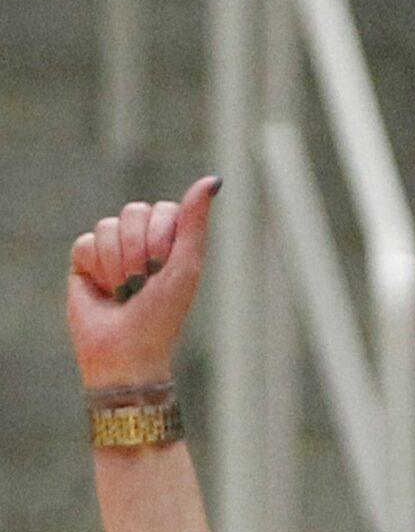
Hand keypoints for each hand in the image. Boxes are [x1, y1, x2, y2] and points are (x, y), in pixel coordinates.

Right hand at [67, 175, 221, 391]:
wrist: (127, 352)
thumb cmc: (162, 316)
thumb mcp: (186, 266)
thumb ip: (194, 222)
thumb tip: (213, 180)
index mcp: (169, 241)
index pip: (162, 209)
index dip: (161, 238)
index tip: (163, 270)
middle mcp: (140, 241)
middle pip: (133, 211)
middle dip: (139, 251)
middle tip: (142, 285)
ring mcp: (111, 249)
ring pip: (108, 225)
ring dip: (118, 264)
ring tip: (124, 293)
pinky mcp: (84, 260)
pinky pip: (86, 242)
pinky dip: (97, 268)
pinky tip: (104, 291)